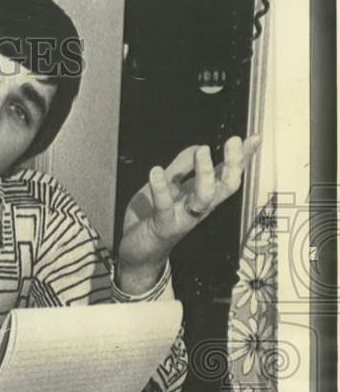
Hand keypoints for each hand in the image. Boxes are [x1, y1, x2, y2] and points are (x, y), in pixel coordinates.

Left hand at [118, 135, 260, 293]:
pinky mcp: (164, 227)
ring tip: (202, 150)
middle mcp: (198, 208)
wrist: (136, 253)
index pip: (226, 175)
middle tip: (233, 141)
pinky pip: (166, 207)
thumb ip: (182, 168)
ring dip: (205, 173)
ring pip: (204, 198)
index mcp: (201, 197)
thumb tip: (199, 146)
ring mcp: (183, 218)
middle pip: (226, 187)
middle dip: (234, 164)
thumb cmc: (153, 218)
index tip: (254, 138)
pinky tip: (155, 171)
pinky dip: (161, 188)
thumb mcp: (168, 187)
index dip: (242, 158)